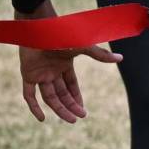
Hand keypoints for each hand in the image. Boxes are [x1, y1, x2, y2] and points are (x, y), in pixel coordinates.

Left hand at [15, 0, 118, 123]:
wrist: (41, 27)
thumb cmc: (63, 35)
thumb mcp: (84, 47)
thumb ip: (100, 55)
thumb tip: (121, 58)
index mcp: (64, 64)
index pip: (71, 85)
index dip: (76, 97)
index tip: (83, 110)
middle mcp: (51, 70)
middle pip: (61, 93)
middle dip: (70, 106)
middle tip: (78, 118)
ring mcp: (39, 73)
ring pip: (48, 96)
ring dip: (58, 109)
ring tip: (70, 120)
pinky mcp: (27, 74)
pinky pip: (28, 94)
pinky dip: (33, 106)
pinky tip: (41, 118)